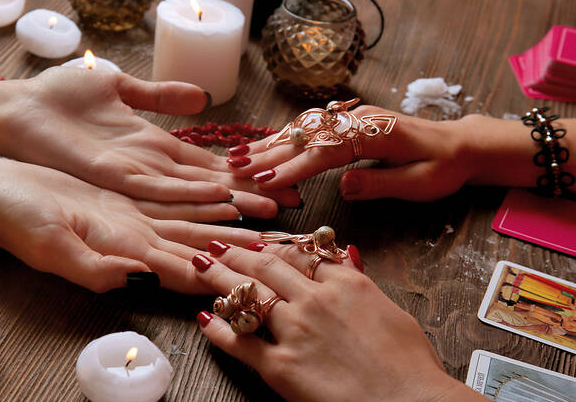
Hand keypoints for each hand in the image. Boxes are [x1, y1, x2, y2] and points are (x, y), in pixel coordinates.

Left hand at [0, 68, 300, 217]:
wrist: (18, 109)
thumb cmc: (61, 98)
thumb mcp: (121, 87)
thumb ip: (160, 95)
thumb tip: (202, 98)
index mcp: (154, 147)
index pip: (208, 164)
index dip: (243, 172)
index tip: (278, 176)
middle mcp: (151, 168)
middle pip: (209, 185)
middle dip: (248, 194)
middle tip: (289, 204)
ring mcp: (134, 176)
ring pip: (192, 194)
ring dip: (230, 202)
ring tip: (268, 210)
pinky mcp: (114, 177)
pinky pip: (160, 188)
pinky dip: (192, 192)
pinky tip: (221, 196)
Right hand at [0, 158, 260, 292]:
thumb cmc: (13, 221)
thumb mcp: (49, 245)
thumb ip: (93, 267)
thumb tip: (138, 280)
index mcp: (126, 255)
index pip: (188, 268)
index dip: (226, 271)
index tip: (264, 272)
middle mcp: (138, 241)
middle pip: (202, 248)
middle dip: (243, 251)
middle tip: (285, 249)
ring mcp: (134, 220)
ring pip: (195, 224)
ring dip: (232, 225)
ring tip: (270, 223)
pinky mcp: (125, 199)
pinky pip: (174, 198)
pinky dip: (202, 197)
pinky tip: (227, 195)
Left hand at [191, 243, 483, 401]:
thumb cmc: (410, 366)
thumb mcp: (393, 313)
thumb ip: (362, 281)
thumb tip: (348, 255)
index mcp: (346, 285)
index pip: (301, 256)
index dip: (275, 247)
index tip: (259, 244)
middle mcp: (315, 300)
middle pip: (266, 267)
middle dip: (238, 253)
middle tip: (218, 244)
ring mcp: (294, 331)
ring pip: (247, 294)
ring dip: (219, 278)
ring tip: (200, 265)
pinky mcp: (280, 366)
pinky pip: (238, 342)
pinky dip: (217, 330)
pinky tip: (203, 319)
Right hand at [228, 106, 566, 200]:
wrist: (460, 144)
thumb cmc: (443, 168)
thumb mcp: (418, 183)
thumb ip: (378, 183)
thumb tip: (341, 185)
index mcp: (376, 134)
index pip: (326, 153)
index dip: (293, 167)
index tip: (264, 179)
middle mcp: (359, 120)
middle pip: (307, 137)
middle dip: (268, 152)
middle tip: (234, 166)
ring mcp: (352, 118)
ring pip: (304, 130)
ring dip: (270, 144)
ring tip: (237, 157)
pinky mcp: (349, 123)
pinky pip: (312, 130)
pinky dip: (285, 139)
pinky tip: (264, 147)